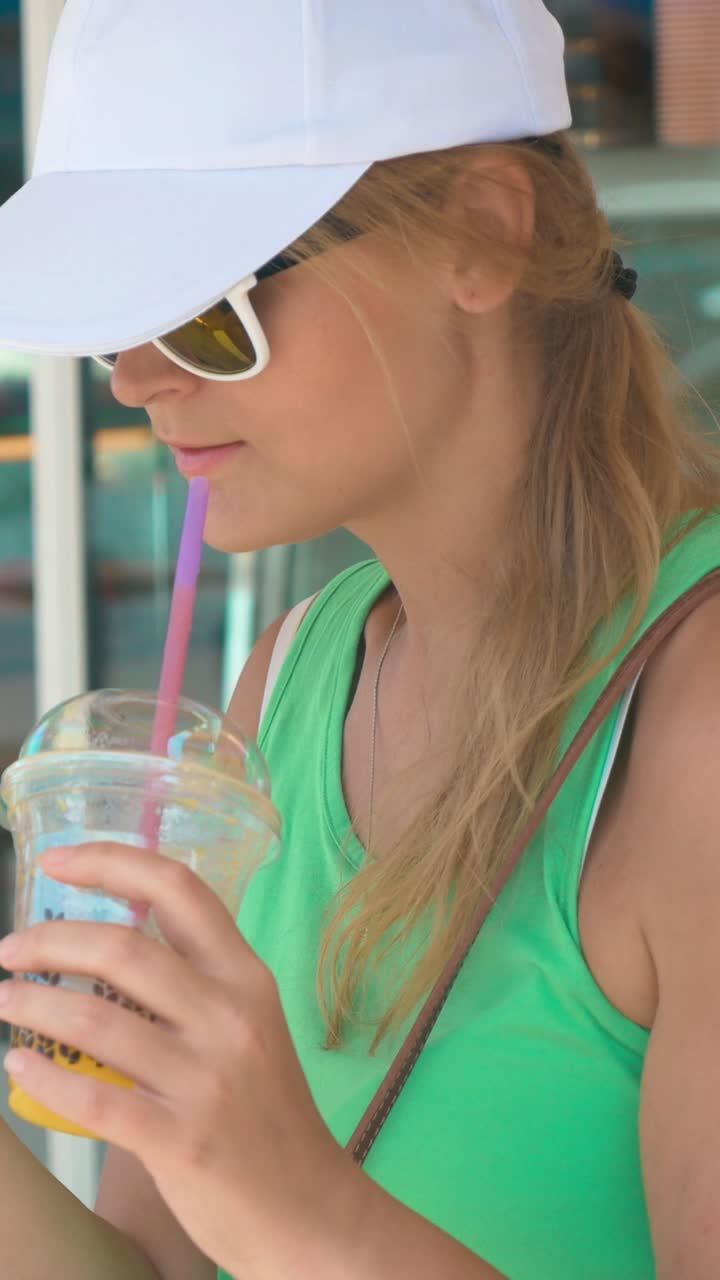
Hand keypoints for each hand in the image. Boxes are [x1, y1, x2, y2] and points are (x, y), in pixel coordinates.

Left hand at [0, 845, 361, 1276]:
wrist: (308, 1208)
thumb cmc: (267, 1113)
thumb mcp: (249, 1028)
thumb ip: (194, 987)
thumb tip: (107, 948)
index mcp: (246, 976)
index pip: (179, 889)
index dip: (112, 861)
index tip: (56, 858)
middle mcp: (230, 1014)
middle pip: (122, 946)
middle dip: (48, 940)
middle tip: (9, 949)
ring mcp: (207, 1077)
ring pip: (94, 1017)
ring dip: (31, 1004)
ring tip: (4, 1001)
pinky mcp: (181, 1138)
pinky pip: (93, 1097)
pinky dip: (44, 1078)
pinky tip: (19, 1068)